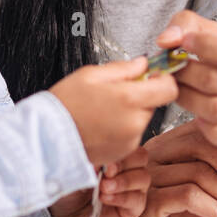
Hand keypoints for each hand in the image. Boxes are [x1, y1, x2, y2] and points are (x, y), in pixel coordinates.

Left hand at [49, 147, 149, 216]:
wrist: (62, 212)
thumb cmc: (69, 186)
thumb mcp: (74, 169)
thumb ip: (88, 160)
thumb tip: (100, 159)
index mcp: (114, 153)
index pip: (129, 143)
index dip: (120, 150)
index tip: (104, 160)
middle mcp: (126, 168)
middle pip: (141, 158)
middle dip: (124, 165)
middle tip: (106, 173)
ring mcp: (131, 188)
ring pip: (143, 178)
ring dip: (123, 182)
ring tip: (103, 188)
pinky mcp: (132, 207)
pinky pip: (138, 200)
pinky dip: (122, 198)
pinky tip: (105, 198)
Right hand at [50, 56, 177, 164]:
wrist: (47, 138)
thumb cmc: (65, 105)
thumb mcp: (90, 74)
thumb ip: (123, 68)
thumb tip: (142, 64)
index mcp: (129, 99)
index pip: (169, 88)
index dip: (162, 79)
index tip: (151, 76)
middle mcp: (134, 122)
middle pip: (155, 103)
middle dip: (141, 96)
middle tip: (115, 92)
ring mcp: (130, 140)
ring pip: (143, 119)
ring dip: (131, 112)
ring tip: (104, 110)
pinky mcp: (123, 152)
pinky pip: (133, 134)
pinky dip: (123, 128)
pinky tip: (102, 124)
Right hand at [131, 120, 216, 216]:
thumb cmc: (165, 206)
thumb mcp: (193, 186)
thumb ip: (215, 177)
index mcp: (172, 141)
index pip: (208, 136)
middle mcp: (159, 152)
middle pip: (205, 151)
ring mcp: (151, 175)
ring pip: (200, 175)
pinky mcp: (148, 199)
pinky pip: (188, 196)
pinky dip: (214, 209)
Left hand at [154, 10, 216, 158]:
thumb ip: (191, 26)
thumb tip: (167, 38)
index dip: (207, 46)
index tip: (184, 43)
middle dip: (187, 74)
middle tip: (173, 71)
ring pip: (216, 109)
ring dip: (188, 99)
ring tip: (181, 90)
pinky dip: (203, 125)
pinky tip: (200, 113)